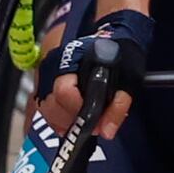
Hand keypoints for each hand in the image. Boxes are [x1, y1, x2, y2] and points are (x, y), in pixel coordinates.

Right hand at [40, 5, 156, 146]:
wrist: (114, 40)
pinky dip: (58, 119)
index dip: (77, 108)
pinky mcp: (46, 86)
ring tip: (83, 122)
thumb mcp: (128, 80)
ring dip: (64, 122)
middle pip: (50, 105)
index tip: (93, 119)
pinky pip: (45, 109)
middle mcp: (53, 68)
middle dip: (71, 120)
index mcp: (73, 60)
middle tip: (91, 124)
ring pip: (45, 110)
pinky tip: (73, 120)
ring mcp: (47, 76)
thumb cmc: (120, 58)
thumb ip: (118, 106)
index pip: (63, 91)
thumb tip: (106, 132)